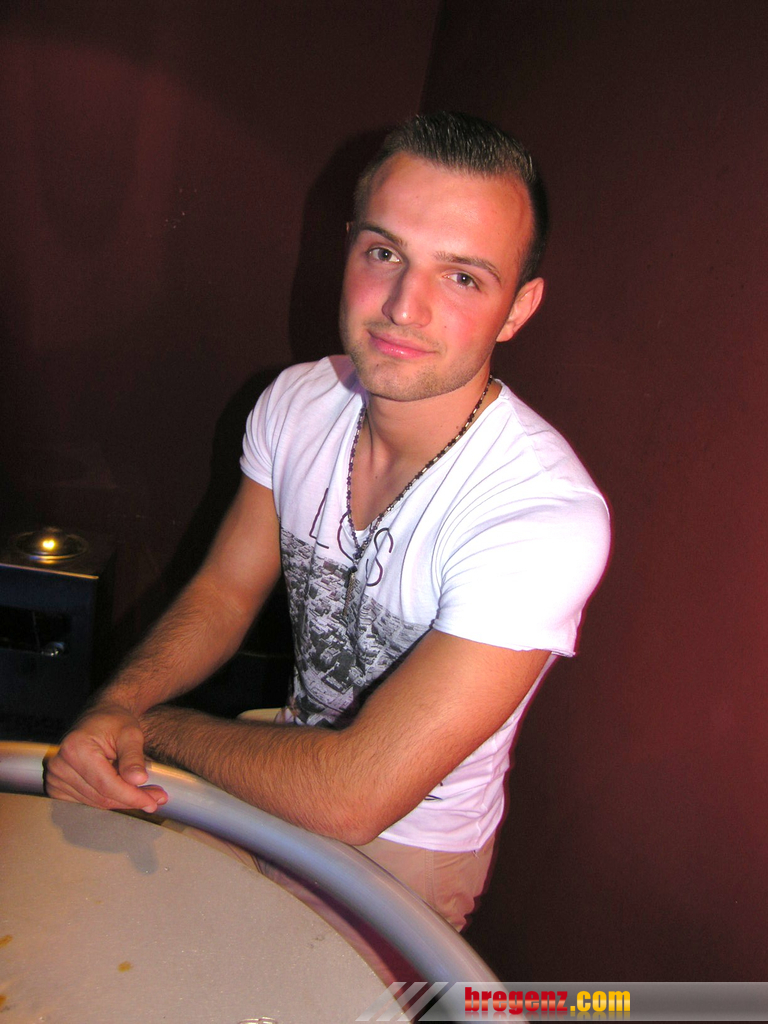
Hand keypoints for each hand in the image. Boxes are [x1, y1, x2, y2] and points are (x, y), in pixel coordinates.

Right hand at [45, 704, 167, 812]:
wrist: (100, 715)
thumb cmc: (115, 721)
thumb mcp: (131, 733)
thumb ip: (133, 757)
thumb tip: (138, 780)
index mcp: (76, 749)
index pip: (107, 785)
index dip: (132, 796)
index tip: (154, 801)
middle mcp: (60, 764)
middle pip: (101, 797)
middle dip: (131, 800)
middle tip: (156, 799)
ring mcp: (55, 776)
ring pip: (95, 802)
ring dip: (121, 801)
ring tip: (145, 793)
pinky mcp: (56, 785)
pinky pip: (86, 801)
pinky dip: (107, 799)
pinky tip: (123, 791)